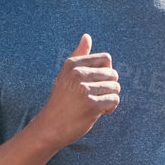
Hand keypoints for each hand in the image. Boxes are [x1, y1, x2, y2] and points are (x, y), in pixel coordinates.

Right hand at [35, 33, 119, 150]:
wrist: (50, 127)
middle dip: (108, 87)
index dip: (105, 72)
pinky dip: (109, 108)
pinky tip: (97, 112)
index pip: (106, 59)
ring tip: (94, 105)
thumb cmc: (61, 101)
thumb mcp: (66, 75)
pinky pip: (114, 100)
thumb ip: (79, 55)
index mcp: (73, 64)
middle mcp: (77, 74)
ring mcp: (83, 89)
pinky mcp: (91, 105)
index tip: (94, 83)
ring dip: (109, 98)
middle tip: (93, 97)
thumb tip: (87, 36)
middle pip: (113, 74)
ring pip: (115, 88)